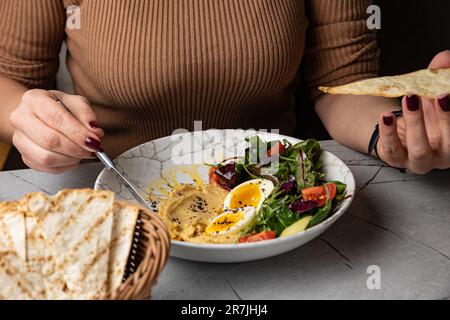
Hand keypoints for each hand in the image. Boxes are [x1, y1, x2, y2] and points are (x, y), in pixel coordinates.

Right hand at [9, 89, 103, 173]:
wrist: (40, 115)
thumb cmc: (58, 108)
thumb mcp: (76, 103)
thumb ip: (87, 115)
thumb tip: (95, 131)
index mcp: (34, 100)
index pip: (56, 118)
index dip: (77, 133)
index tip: (94, 141)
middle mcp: (21, 119)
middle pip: (49, 140)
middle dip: (76, 148)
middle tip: (91, 149)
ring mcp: (19, 139)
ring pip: (46, 158)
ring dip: (71, 159)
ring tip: (82, 152)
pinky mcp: (25, 156)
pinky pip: (46, 168)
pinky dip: (64, 166)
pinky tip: (72, 158)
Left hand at [377, 50, 449, 173]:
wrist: (400, 133)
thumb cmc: (425, 115)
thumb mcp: (433, 96)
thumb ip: (440, 76)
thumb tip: (444, 57)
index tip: (448, 93)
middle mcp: (444, 155)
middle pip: (448, 141)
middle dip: (445, 117)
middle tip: (439, 95)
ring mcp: (419, 161)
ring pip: (420, 149)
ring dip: (416, 122)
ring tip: (410, 97)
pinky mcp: (396, 160)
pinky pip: (392, 148)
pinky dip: (388, 131)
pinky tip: (386, 115)